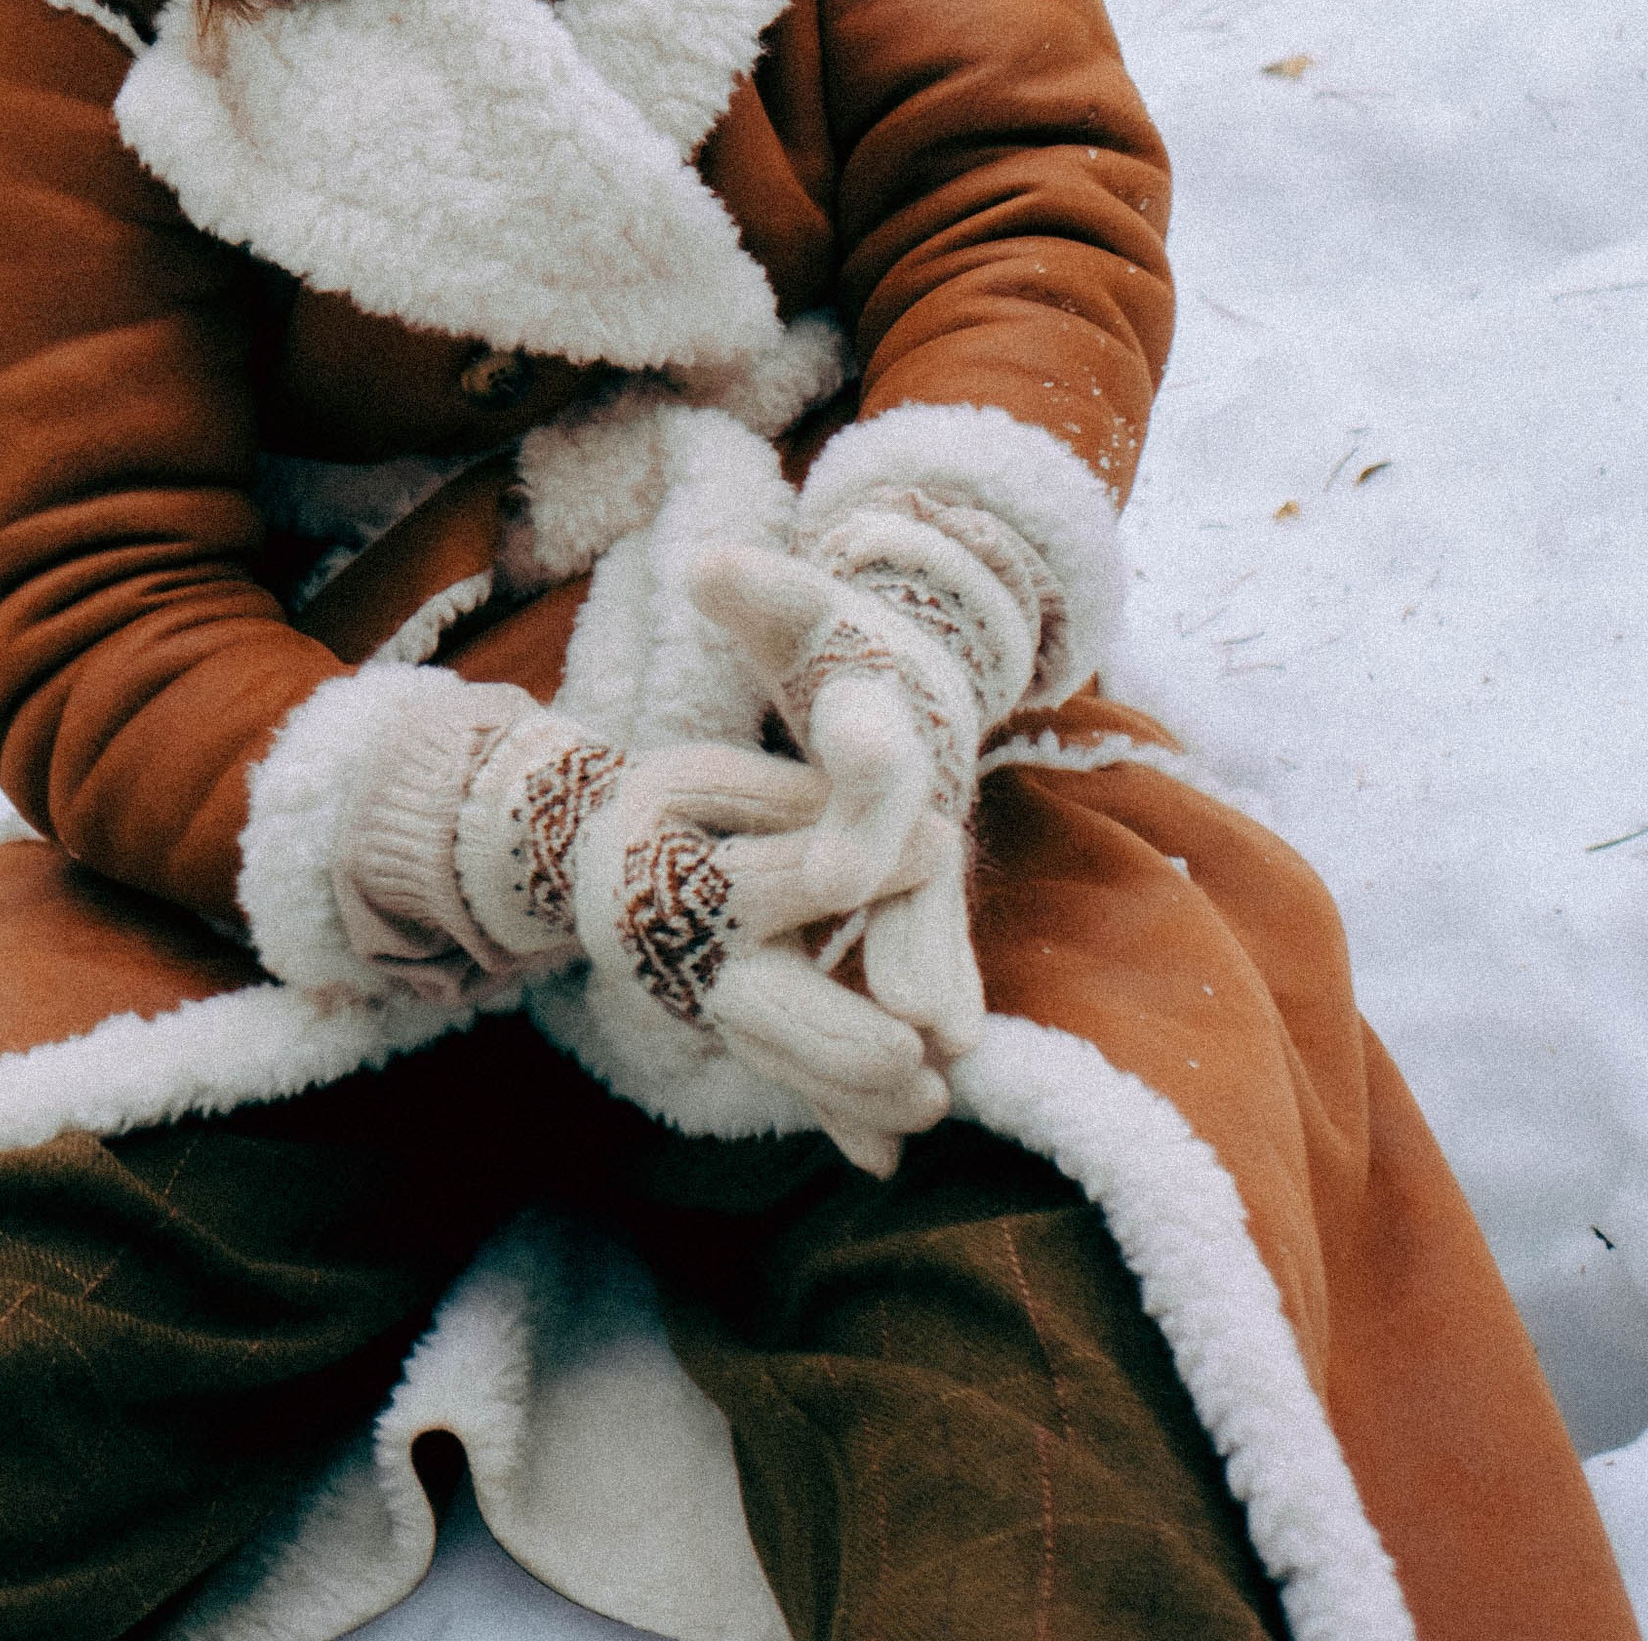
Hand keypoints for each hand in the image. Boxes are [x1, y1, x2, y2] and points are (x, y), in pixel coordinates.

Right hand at [563, 735, 950, 1174]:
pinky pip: (787, 1080)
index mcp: (683, 884)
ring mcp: (711, 1012)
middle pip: (773, 1011)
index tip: (944, 847)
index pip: (782, 881)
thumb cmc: (667, 807)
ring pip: (786, 1062)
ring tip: (929, 1105)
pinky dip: (833, 1117)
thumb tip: (889, 830)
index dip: (858, 866)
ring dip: (855, 1093)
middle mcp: (694, 964)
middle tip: (912, 1056)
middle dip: (843, 1038)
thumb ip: (792, 805)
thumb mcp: (706, 782)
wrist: (586, 866)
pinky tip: (881, 1158)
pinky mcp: (734, 1036)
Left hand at [687, 507, 1045, 1075]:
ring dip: (933, 982)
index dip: (863, 803)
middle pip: (917, 860)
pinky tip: (923, 1081)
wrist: (916, 662)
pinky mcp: (922, 885)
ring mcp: (927, 840)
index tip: (837, 876)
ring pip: (929, 918)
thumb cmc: (834, 639)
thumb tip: (706, 565)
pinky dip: (927, 1010)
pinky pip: (920, 953)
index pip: (872, 754)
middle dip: (920, 934)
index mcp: (880, 709)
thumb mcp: (796, 611)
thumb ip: (756, 592)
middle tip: (915, 1008)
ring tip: (942, 1055)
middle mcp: (916, 783)